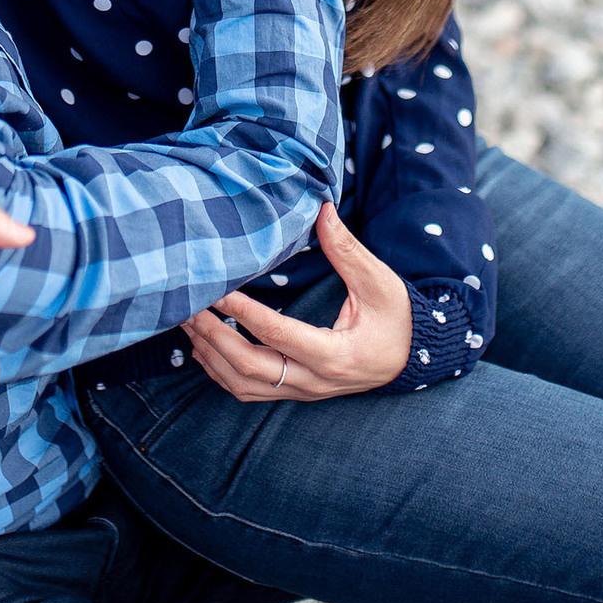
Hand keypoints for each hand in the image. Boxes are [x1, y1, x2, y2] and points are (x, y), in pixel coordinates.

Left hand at [178, 204, 412, 401]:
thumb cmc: (399, 318)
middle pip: (249, 368)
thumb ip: (347, 250)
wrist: (415, 358)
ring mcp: (303, 391)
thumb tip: (322, 210)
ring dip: (210, 355)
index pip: (276, 334)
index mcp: (335, 356)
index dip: (242, 312)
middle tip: (187, 306)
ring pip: (243, 385)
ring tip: (188, 322)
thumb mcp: (379, 282)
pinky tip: (204, 345)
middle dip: (213, 336)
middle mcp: (314, 382)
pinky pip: (249, 390)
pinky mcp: (297, 391)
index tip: (215, 290)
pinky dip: (220, 370)